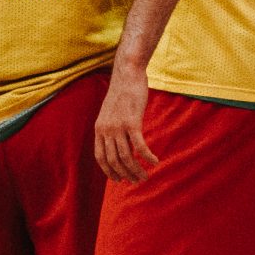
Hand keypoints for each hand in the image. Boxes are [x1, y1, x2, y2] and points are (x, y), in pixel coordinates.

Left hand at [93, 63, 158, 181]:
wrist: (127, 74)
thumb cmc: (123, 91)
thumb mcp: (111, 112)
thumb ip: (112, 127)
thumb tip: (120, 141)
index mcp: (99, 129)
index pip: (101, 158)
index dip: (109, 172)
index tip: (119, 180)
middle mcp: (106, 130)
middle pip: (114, 161)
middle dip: (126, 174)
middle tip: (137, 180)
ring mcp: (118, 127)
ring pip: (127, 157)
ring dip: (137, 170)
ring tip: (146, 176)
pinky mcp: (132, 122)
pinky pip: (140, 146)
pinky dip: (147, 157)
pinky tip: (155, 161)